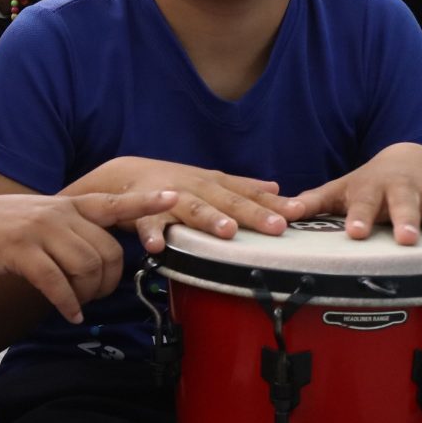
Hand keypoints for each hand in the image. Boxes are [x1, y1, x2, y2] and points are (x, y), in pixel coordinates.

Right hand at [0, 187, 184, 324]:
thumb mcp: (36, 217)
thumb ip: (67, 229)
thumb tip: (96, 256)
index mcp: (66, 204)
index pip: (114, 202)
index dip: (144, 202)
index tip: (173, 198)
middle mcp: (58, 213)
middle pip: (107, 252)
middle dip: (108, 282)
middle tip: (94, 296)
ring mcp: (39, 231)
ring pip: (87, 269)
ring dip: (88, 296)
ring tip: (77, 304)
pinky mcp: (20, 252)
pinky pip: (57, 284)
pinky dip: (67, 304)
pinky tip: (67, 313)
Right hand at [92, 157, 300, 252]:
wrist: (123, 175)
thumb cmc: (172, 183)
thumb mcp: (209, 180)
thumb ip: (242, 186)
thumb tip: (278, 189)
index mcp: (213, 184)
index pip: (248, 194)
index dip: (273, 204)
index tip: (299, 213)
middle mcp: (195, 188)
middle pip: (226, 201)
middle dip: (252, 213)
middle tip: (276, 226)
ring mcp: (168, 198)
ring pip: (191, 209)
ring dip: (209, 219)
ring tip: (227, 231)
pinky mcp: (140, 211)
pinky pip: (147, 223)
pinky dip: (152, 234)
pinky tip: (158, 247)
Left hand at [284, 142, 421, 254]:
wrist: (412, 154)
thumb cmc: (370, 181)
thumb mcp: (342, 187)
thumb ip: (314, 202)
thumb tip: (281, 214)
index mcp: (375, 189)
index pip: (364, 203)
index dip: (361, 217)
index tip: (356, 233)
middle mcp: (407, 192)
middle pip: (407, 207)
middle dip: (408, 221)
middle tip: (407, 238)